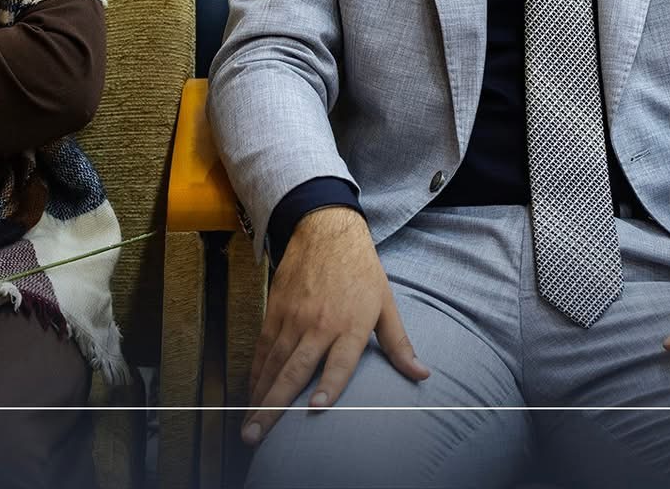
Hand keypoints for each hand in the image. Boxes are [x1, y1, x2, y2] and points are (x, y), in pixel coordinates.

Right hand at [242, 206, 427, 445]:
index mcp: (350, 325)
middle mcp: (319, 325)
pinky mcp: (276, 311)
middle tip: (257, 437)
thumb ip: (399, 345)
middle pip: (294, 371)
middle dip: (273, 407)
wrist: (327, 232)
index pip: (339, 362)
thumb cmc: (362, 271)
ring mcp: (293, 318)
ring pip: (272, 364)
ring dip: (258, 397)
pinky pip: (262, 349)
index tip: (316, 409)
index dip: (328, 385)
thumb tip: (422, 375)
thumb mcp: (386, 305)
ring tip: (248, 427)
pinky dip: (255, 374)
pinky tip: (250, 394)